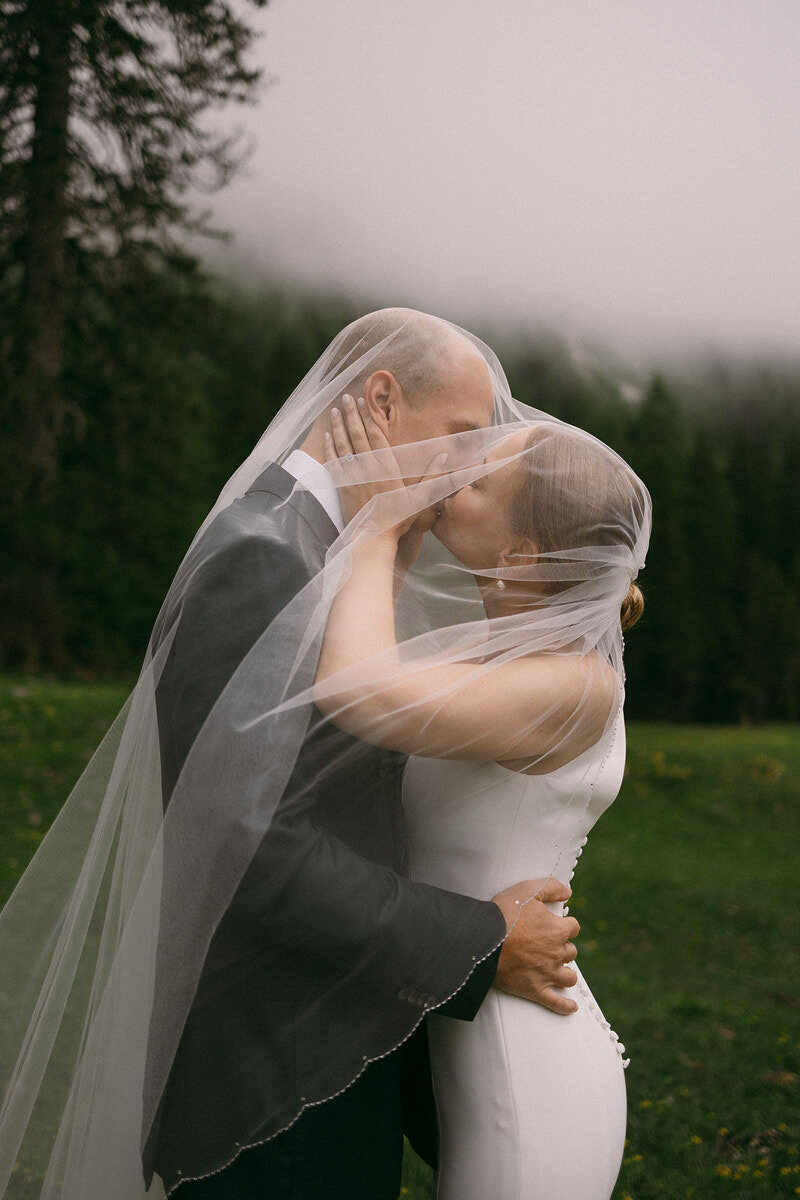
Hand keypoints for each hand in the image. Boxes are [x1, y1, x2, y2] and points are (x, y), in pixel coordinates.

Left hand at [323, 395, 446, 537]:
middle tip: (346, 397)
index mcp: (387, 467)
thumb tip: (445, 456)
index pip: (376, 435)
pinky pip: (333, 461)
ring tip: (336, 410)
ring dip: (339, 426)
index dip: (369, 417)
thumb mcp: (420, 499)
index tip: (364, 401)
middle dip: (352, 414)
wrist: (372, 539)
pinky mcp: (341, 486)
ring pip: (343, 444)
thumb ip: (432, 476)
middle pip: (357, 434)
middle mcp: (368, 467)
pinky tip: (328, 435)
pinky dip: (330, 447)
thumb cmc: (398, 520)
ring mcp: (352, 476)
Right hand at [491, 877, 579, 1014]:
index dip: (564, 925)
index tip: (555, 925)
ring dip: (565, 973)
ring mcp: (547, 973)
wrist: (483, 940)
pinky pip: (556, 1002)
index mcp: (557, 930)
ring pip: (568, 977)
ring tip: (559, 971)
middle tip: (548, 945)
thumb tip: (568, 892)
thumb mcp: (527, 890)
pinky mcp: (535, 990)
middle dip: (562, 947)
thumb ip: (551, 888)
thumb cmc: (504, 914)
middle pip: (570, 952)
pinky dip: (565, 1006)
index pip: (573, 927)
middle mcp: (556, 953)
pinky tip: (571, 1007)